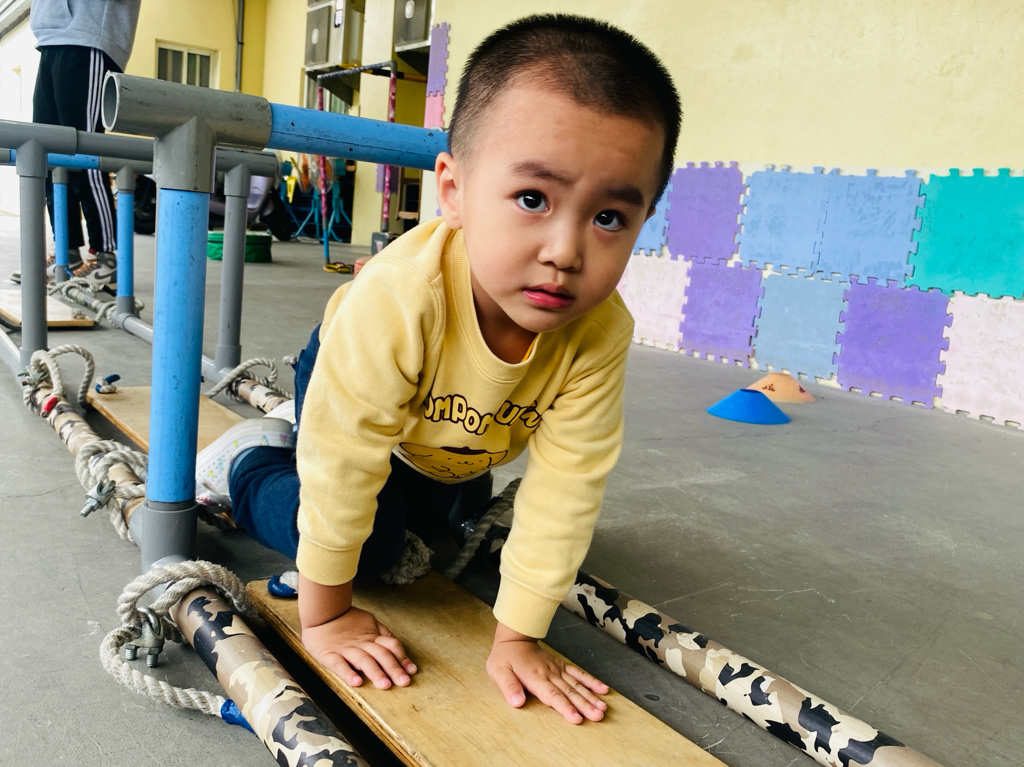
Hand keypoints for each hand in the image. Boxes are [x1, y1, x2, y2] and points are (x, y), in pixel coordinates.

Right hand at [302, 606, 417, 689]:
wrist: (321, 612)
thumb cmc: (346, 620)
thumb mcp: (369, 621)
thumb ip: (382, 634)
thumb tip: (397, 647)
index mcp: (372, 636)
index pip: (391, 646)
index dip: (402, 658)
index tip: (411, 671)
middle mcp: (362, 643)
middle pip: (381, 654)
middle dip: (394, 669)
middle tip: (404, 682)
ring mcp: (346, 649)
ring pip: (364, 660)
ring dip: (376, 672)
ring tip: (385, 685)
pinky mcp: (329, 654)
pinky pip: (339, 664)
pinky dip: (348, 673)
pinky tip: (357, 682)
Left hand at [486, 624, 608, 723]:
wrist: (514, 637)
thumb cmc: (505, 657)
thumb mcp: (498, 671)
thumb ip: (509, 686)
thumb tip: (517, 702)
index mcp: (535, 677)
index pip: (553, 695)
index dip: (565, 707)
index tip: (577, 718)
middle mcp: (550, 674)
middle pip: (569, 692)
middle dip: (585, 705)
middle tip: (598, 716)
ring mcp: (557, 669)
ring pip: (577, 684)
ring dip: (591, 697)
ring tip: (603, 708)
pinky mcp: (561, 666)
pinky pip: (578, 674)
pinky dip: (591, 681)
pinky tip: (603, 689)